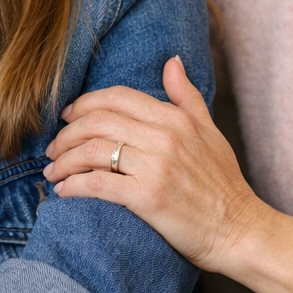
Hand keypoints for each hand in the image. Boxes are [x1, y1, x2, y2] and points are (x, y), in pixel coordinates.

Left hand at [43, 56, 266, 271]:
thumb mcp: (210, 131)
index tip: (68, 117)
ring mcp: (156, 167)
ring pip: (92, 151)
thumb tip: (171, 62)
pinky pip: (98, 184)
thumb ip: (186, 96)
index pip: (117, 97)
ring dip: (64, 161)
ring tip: (53, 172)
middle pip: (98, 121)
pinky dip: (74, 186)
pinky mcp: (148, 198)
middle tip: (53, 148)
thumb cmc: (224, 184)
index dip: (85, 103)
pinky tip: (64, 192)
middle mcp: (164, 137)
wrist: (240, 231)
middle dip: (66, 133)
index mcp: (175, 118)